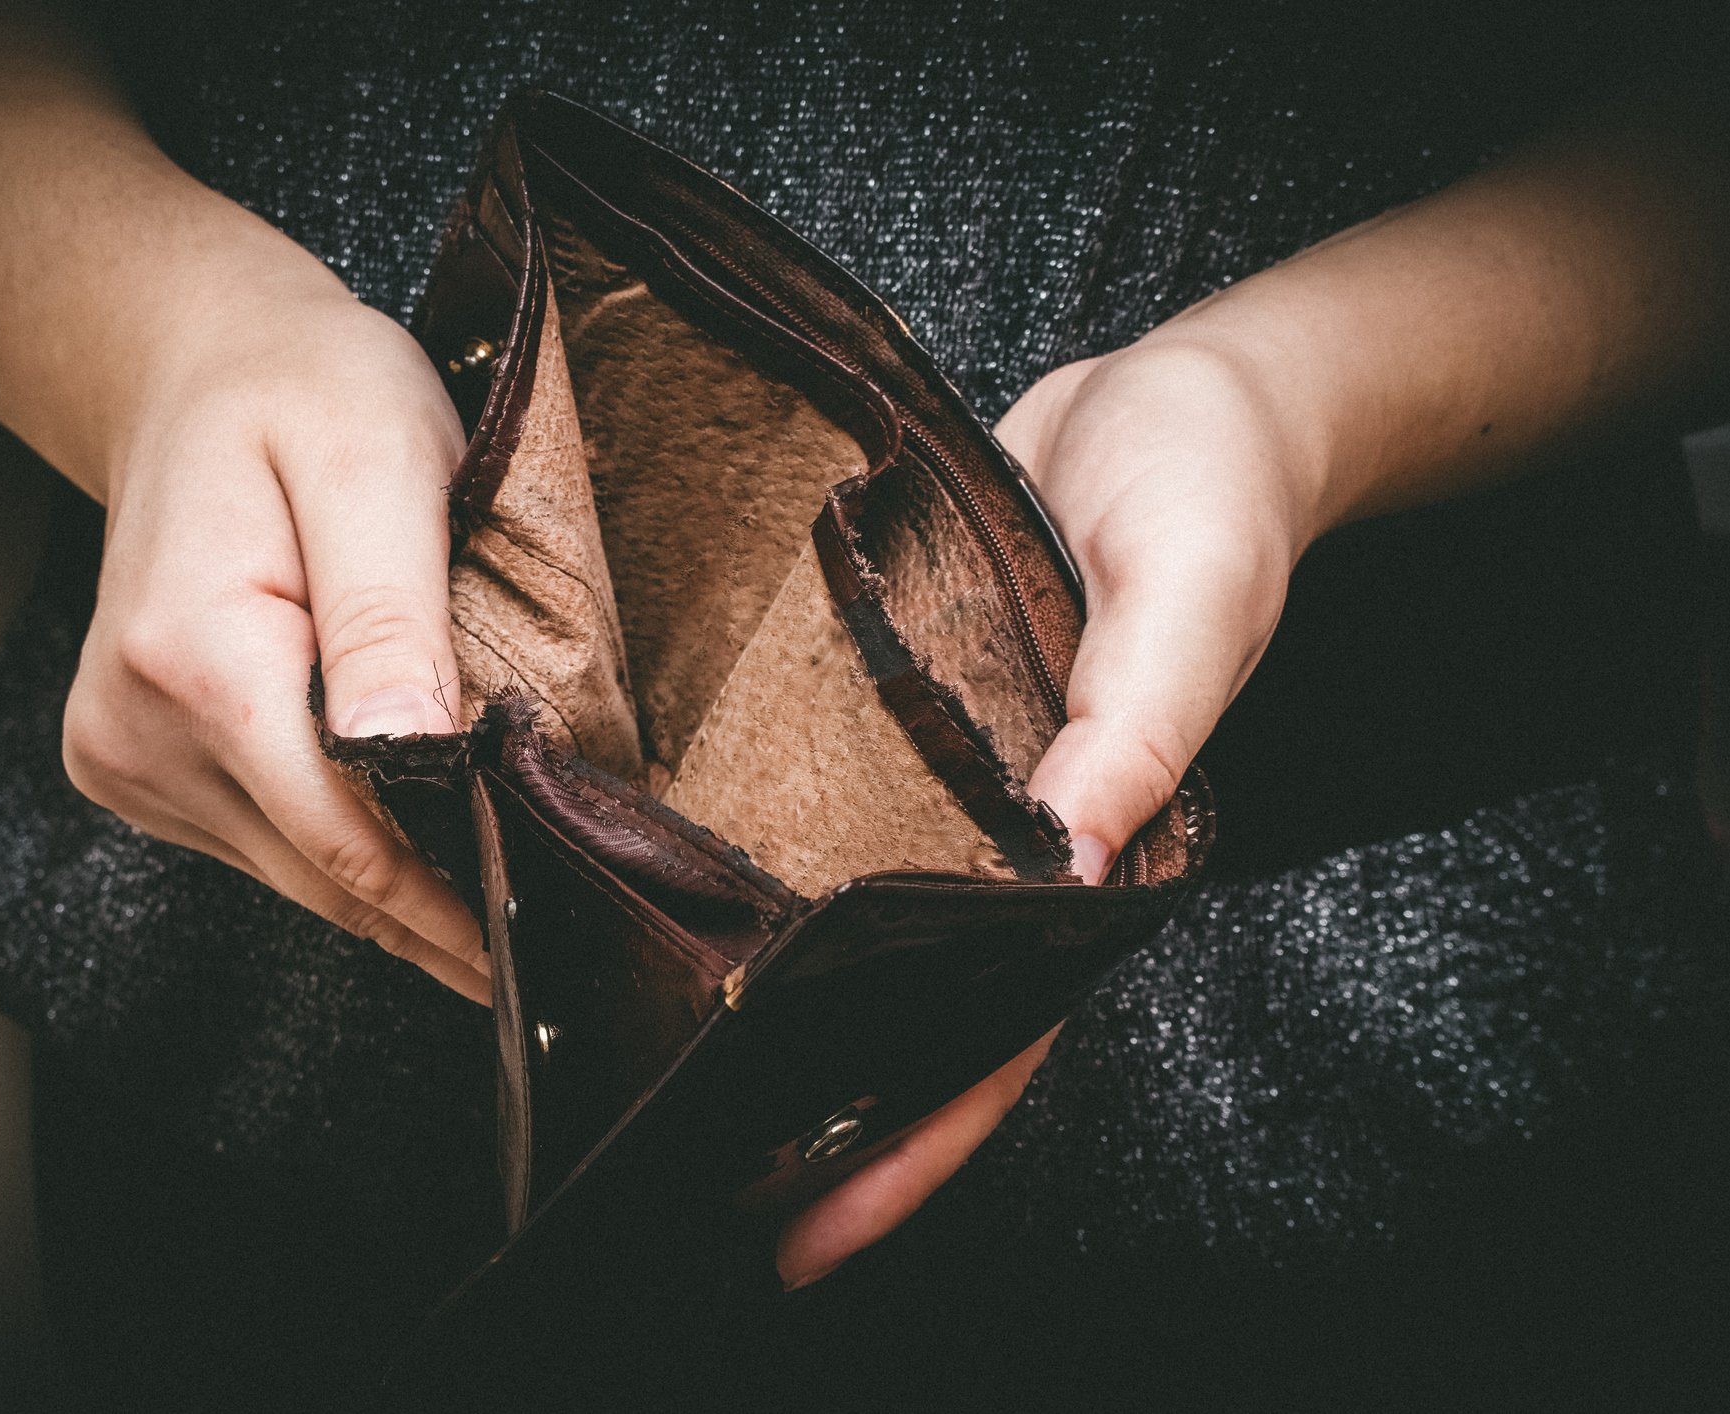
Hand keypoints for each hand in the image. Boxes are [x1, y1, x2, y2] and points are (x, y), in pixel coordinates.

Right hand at [60, 234, 490, 1002]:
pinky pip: (256, 841)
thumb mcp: (375, 462)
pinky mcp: (130, 761)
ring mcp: (123, 751)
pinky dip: (333, 845)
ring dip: (386, 884)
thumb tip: (412, 750)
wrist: (196, 366)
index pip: (340, 832)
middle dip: (428, 911)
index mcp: (195, 658)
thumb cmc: (302, 392)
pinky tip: (404, 833)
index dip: (444, 898)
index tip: (527, 948)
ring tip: (486, 902)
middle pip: (316, 870)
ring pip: (288, 870)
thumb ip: (389, 611)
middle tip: (531, 948)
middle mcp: (136, 725)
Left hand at [773, 335, 1318, 1286]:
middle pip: (915, 1003)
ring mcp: (948, 776)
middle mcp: (1013, 832)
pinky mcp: (899, 707)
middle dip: (825, 1104)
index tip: (815, 1220)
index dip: (919, 1134)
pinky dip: (771, 863)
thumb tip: (1068, 862)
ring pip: (865, 923)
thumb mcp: (1191, 594)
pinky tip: (684, 892)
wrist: (1178, 389)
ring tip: (671, 1076)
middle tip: (706, 1186)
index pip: (1005, 1023)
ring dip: (786, 1003)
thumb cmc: (1213, 488)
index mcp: (1097, 843)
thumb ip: (1137, 724)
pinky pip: (831, 808)